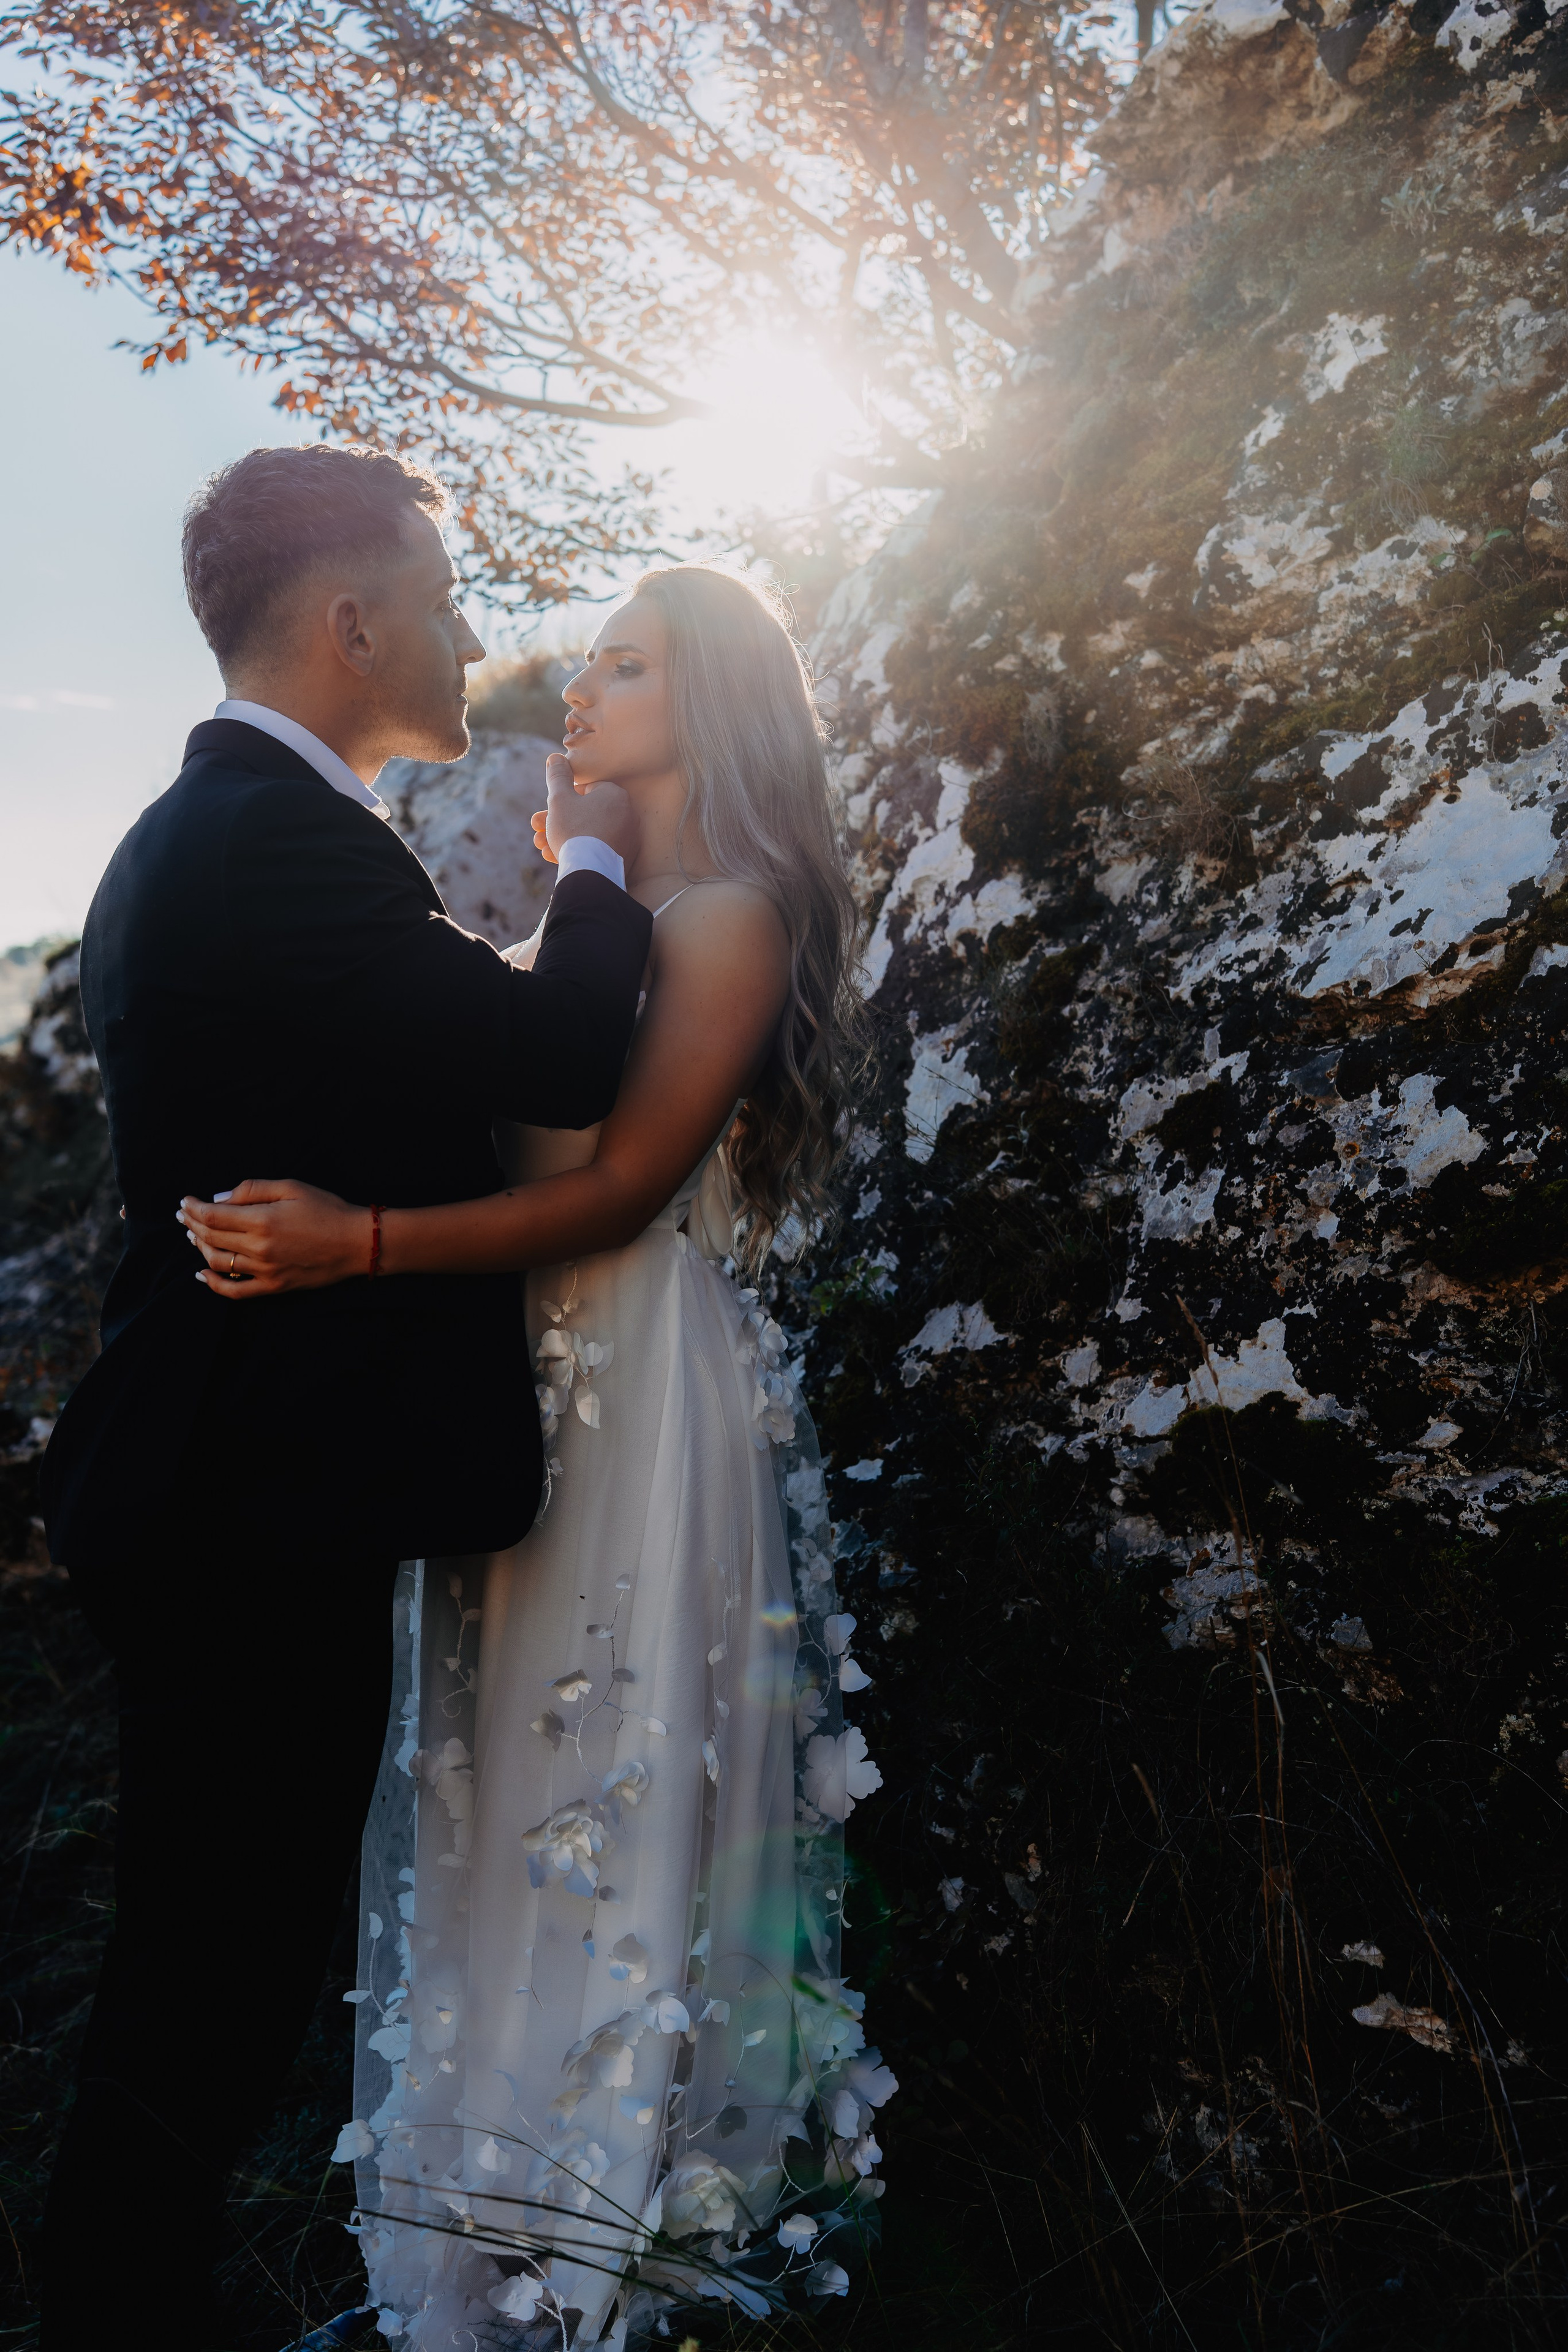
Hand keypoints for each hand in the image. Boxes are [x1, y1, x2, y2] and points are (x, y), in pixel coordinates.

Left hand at [178, 1179, 368, 1297]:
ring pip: (217, 1262)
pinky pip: (235, 1291)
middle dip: (191, 1224)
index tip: (186, 1202)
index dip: (193, 1208)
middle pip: (210, 1237)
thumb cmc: (327, 1209)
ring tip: (194, 1236)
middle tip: (183, 1215)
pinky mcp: (274, 1286)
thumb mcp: (291, 1187)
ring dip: (199, 1248)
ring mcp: (265, 1270)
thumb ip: (252, 1190)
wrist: (356, 1243)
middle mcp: (259, 1248)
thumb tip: (219, 1199)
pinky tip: (201, 1275)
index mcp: (262, 1220)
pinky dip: (213, 1285)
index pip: (212, 1215)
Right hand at [531, 750, 636, 867]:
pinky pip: (596, 850)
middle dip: (556, 821)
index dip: (562, 799)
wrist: (590, 875)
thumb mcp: (559, 799)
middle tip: (536, 828)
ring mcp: (627, 839)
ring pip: (587, 833)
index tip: (547, 809)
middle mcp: (627, 815)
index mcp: (615, 795)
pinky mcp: (623, 859)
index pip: (585, 790)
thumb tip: (556, 757)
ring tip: (541, 845)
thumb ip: (557, 776)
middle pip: (584, 813)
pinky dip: (577, 851)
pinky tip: (555, 856)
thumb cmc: (574, 830)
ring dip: (561, 837)